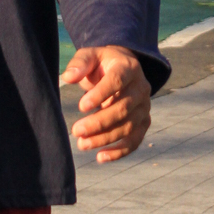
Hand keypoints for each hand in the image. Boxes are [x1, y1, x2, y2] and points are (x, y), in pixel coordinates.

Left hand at [61, 46, 150, 162]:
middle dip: (99, 122)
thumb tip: (68, 77)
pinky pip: (135, 140)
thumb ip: (79, 63)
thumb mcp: (90, 56)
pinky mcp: (144, 122)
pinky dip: (120, 151)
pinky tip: (100, 157)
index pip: (117, 81)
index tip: (81, 106)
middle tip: (76, 131)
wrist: (121, 69)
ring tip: (82, 144)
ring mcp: (145, 107)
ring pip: (128, 127)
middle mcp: (142, 88)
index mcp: (129, 67)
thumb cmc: (101, 63)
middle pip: (123, 108)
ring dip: (105, 139)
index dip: (100, 94)